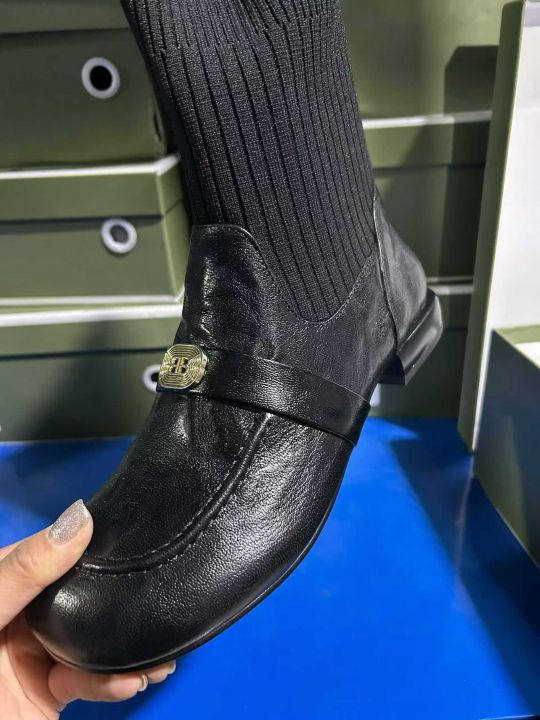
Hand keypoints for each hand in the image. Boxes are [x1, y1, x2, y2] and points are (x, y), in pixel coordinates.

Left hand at [0, 500, 174, 717]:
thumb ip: (25, 572)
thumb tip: (79, 519)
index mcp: (2, 586)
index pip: (50, 553)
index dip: (88, 546)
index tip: (130, 540)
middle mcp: (21, 616)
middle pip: (80, 597)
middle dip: (120, 603)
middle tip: (156, 599)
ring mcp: (36, 654)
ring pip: (93, 640)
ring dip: (128, 650)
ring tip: (158, 657)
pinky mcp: (49, 691)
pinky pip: (89, 680)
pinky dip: (114, 683)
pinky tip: (132, 681)